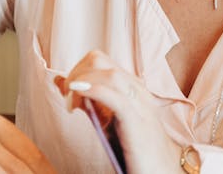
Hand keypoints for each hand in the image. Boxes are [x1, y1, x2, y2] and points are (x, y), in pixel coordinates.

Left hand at [56, 51, 180, 173]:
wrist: (161, 170)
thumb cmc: (134, 146)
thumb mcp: (106, 119)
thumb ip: (87, 100)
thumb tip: (61, 81)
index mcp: (130, 86)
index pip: (97, 61)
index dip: (76, 72)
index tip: (67, 94)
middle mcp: (136, 89)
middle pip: (99, 60)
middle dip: (75, 74)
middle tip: (68, 99)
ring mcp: (139, 103)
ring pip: (108, 74)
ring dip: (81, 83)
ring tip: (72, 105)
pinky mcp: (138, 121)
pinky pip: (116, 96)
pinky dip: (93, 90)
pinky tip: (79, 94)